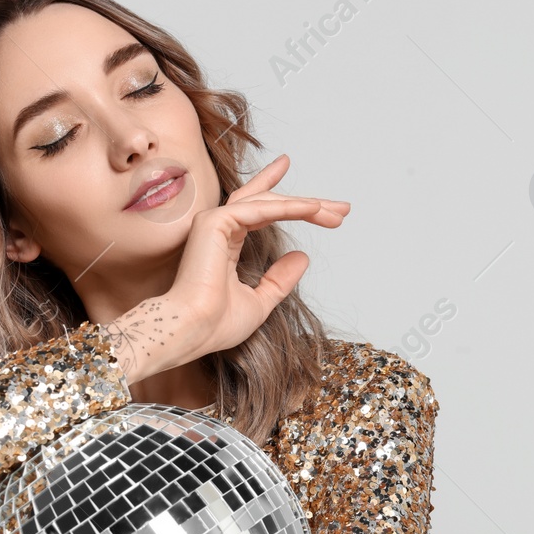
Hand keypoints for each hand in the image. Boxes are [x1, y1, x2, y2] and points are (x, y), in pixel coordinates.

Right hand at [104, 154, 347, 381]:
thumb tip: (303, 257)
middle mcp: (219, 227)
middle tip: (341, 208)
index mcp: (225, 243)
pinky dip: (290, 208)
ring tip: (338, 212)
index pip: (260, 212)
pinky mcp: (216, 222)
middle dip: (307, 204)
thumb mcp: (260, 301)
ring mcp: (215, 222)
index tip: (318, 202)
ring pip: (269, 202)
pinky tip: (315, 209)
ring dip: (306, 205)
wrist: (192, 331)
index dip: (288, 203)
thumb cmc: (215, 324)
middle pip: (270, 203)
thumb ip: (279, 279)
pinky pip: (262, 209)